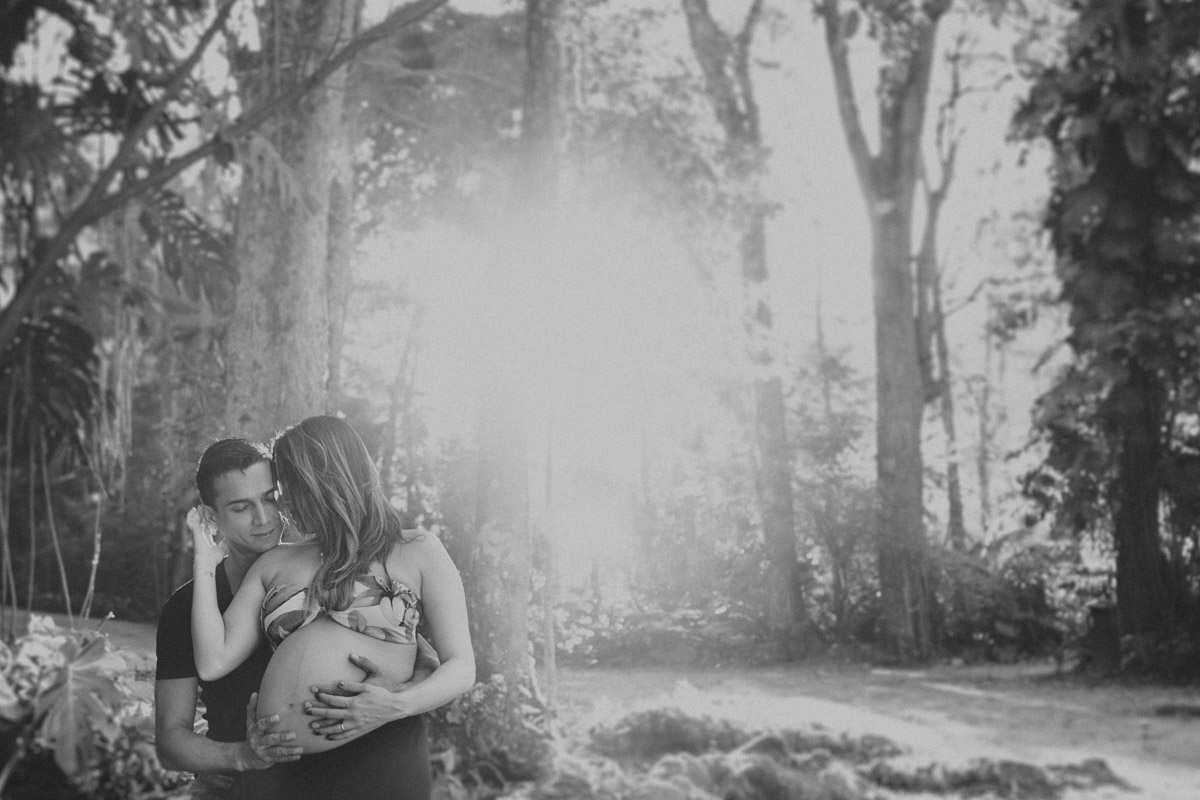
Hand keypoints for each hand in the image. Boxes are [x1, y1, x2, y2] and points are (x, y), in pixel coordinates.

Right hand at [188, 506, 226, 574]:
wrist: (208, 562)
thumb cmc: (214, 558)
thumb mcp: (223, 549)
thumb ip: (225, 543)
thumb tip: (229, 540)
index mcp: (207, 537)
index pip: (206, 526)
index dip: (210, 520)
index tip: (215, 515)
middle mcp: (201, 534)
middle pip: (201, 521)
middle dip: (204, 514)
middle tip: (209, 508)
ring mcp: (197, 532)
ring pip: (195, 520)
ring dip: (198, 513)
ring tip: (201, 506)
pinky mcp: (194, 531)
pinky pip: (190, 521)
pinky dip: (190, 515)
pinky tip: (193, 509)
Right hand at [235, 693, 302, 770]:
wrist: (246, 756)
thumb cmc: (253, 734)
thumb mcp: (251, 722)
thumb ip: (253, 708)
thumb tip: (255, 693)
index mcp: (254, 730)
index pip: (261, 725)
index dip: (268, 721)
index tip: (277, 717)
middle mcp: (257, 741)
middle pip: (270, 739)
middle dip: (281, 737)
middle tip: (293, 734)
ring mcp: (263, 752)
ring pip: (276, 752)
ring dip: (288, 751)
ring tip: (300, 749)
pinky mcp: (268, 760)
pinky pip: (279, 759)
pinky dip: (289, 758)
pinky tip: (298, 756)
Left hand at [304, 654, 420, 740]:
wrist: (395, 706)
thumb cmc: (383, 692)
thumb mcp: (370, 682)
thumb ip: (354, 683)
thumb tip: (340, 681)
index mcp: (354, 701)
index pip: (334, 698)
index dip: (322, 695)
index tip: (313, 693)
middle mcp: (353, 713)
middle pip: (331, 713)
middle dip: (318, 711)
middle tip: (306, 710)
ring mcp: (357, 722)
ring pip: (337, 726)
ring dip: (324, 726)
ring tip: (313, 727)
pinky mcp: (361, 728)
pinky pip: (346, 734)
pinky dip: (337, 735)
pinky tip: (329, 736)